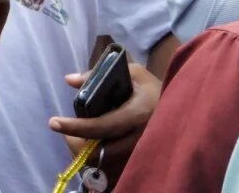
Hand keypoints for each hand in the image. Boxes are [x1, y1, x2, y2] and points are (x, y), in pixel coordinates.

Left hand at [49, 60, 160, 179]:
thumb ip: (98, 75)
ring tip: (74, 137)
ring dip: (87, 151)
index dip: (76, 127)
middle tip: (63, 129)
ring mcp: (144, 149)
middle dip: (77, 143)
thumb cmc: (154, 88)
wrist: (185, 107)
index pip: (102, 126)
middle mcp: (142, 136)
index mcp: (138, 113)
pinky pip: (116, 164)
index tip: (53, 123)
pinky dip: (99, 157)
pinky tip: (91, 144)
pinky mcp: (144, 157)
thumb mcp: (133, 73)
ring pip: (108, 160)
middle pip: (102, 149)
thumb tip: (70, 80)